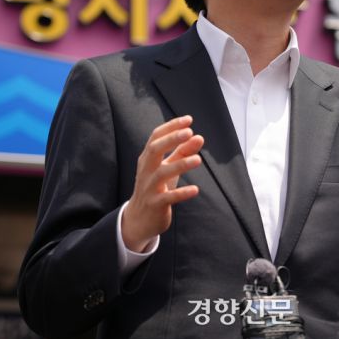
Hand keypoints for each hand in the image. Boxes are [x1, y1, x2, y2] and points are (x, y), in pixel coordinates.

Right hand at [122, 115, 203, 251]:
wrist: (140, 219)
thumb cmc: (157, 187)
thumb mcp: (169, 168)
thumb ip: (182, 153)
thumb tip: (199, 137)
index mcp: (147, 159)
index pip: (156, 137)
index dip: (171, 127)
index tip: (188, 120)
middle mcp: (146, 170)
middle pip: (154, 150)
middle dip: (171, 140)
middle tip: (189, 132)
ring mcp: (149, 187)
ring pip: (162, 173)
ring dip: (180, 165)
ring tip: (198, 160)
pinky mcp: (155, 204)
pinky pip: (168, 197)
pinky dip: (181, 193)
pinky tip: (195, 190)